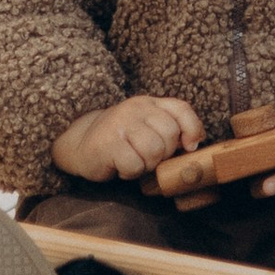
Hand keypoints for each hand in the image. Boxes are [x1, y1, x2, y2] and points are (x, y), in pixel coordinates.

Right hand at [53, 95, 203, 185]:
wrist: (80, 144)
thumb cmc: (121, 139)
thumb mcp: (146, 126)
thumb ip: (171, 129)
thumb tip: (194, 144)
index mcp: (149, 103)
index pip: (181, 109)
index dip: (192, 129)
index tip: (188, 147)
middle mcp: (135, 108)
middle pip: (169, 134)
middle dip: (163, 153)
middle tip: (146, 156)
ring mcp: (120, 123)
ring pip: (153, 150)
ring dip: (146, 164)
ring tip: (133, 161)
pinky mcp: (107, 143)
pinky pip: (134, 165)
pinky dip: (130, 172)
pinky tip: (120, 166)